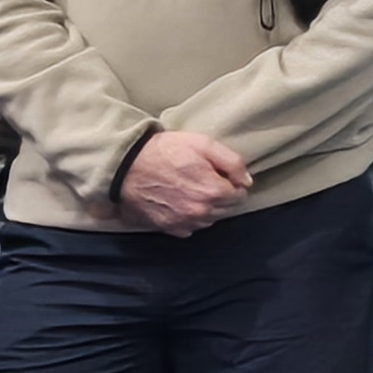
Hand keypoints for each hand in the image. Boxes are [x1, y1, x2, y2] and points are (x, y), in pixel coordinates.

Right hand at [122, 128, 252, 234]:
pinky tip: (180, 202)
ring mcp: (185, 223)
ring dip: (207, 208)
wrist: (126, 166)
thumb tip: (246, 181)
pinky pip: (190, 228)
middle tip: (205, 180)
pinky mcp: (169, 229)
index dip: (233, 183)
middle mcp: (201, 212)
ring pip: (209, 220)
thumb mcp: (203, 144)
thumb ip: (232, 162)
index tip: (221, 175)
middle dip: (221, 196)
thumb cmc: (165, 151)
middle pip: (226, 210)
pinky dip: (190, 217)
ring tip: (191, 190)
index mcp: (213, 191)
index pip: (240, 195)